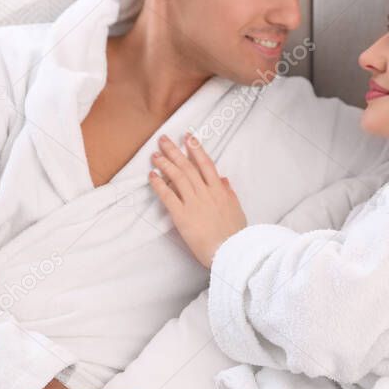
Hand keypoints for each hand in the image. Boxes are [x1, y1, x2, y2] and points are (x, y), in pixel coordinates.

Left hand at [148, 133, 246, 268]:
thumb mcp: (236, 210)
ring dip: (165, 164)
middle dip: (174, 151)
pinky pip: (168, 196)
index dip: (196, 149)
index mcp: (219, 191)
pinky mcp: (182, 216)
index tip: (188, 137)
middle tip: (163, 140)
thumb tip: (223, 179)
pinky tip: (152, 176)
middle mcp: (206, 193)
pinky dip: (159, 184)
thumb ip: (228, 193)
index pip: (206, 164)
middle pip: (187, 167)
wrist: (230, 251)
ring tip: (155, 155)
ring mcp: (193, 203)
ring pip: (177, 177)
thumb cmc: (235, 235)